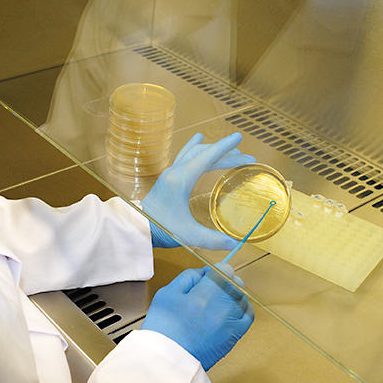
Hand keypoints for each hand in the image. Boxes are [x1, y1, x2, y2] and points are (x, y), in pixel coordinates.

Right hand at [141, 264, 253, 371]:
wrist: (167, 360)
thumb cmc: (163, 328)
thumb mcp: (167, 293)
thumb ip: (188, 277)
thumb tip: (204, 273)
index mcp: (205, 294)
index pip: (225, 271)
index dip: (216, 270)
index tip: (208, 276)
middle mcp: (223, 307)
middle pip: (235, 283)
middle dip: (224, 281)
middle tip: (211, 287)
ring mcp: (231, 323)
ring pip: (242, 298)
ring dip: (233, 295)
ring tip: (218, 300)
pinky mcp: (234, 337)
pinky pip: (248, 317)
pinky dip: (243, 309)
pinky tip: (232, 309)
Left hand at [142, 132, 255, 249]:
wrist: (137, 229)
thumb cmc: (160, 230)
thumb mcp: (189, 236)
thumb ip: (213, 240)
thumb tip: (236, 245)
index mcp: (180, 180)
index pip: (206, 157)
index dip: (224, 147)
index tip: (238, 138)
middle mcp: (174, 172)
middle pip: (202, 154)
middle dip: (224, 153)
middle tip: (244, 157)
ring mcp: (170, 174)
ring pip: (193, 153)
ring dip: (211, 150)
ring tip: (228, 150)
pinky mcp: (167, 179)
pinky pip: (184, 157)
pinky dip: (195, 149)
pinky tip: (197, 141)